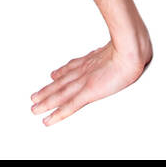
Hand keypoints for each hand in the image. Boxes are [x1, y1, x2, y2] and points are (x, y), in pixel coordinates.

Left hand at [31, 34, 152, 125]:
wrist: (130, 49)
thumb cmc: (129, 47)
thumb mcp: (119, 46)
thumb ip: (113, 51)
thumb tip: (117, 49)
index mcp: (92, 60)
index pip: (73, 67)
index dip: (62, 72)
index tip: (53, 75)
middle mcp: (84, 70)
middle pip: (62, 82)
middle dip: (48, 90)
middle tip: (35, 96)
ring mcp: (84, 81)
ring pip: (60, 94)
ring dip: (46, 101)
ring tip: (35, 107)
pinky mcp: (88, 92)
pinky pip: (69, 106)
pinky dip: (58, 114)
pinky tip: (49, 119)